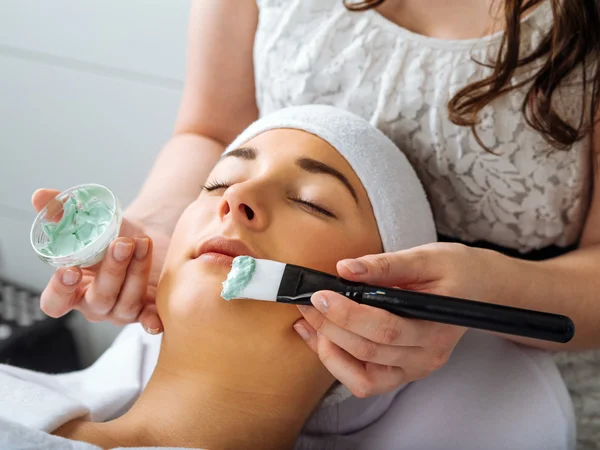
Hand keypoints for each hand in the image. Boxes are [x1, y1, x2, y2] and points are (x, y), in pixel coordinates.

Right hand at [32, 188, 169, 333]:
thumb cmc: (109, 235)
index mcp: (71, 289)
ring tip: (143, 244)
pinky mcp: (146, 310)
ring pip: (126, 303)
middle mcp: (95, 305)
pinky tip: (155, 321)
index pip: (55, 302)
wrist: (143, 238)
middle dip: (112, 271)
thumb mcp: (87, 222)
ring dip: (136, 273)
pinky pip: (148, 320)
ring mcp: (121, 311)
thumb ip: (61, 211)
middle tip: (122, 243)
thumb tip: (41, 196)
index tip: (70, 270)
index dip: (60, 290)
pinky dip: (151, 321)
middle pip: (99, 299)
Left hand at [294, 243, 501, 397]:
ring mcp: (415, 369)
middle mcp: (427, 356)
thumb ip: (386, 265)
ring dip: (328, 349)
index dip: (347, 314)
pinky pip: (363, 380)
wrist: (482, 291)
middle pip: (368, 351)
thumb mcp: (427, 257)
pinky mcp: (402, 372)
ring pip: (361, 376)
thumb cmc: (458, 271)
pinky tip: (319, 337)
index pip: (385, 329)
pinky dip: (336, 362)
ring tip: (308, 320)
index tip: (320, 293)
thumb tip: (345, 268)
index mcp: (437, 327)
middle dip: (329, 326)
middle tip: (306, 301)